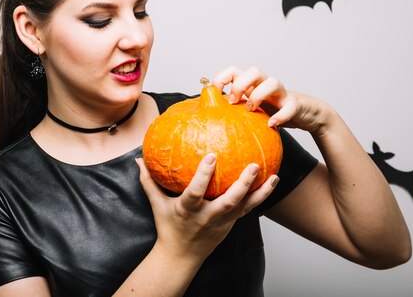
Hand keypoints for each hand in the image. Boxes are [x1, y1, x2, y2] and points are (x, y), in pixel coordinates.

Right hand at [136, 154, 278, 262]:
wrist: (181, 256)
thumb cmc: (168, 227)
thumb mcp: (156, 204)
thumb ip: (148, 181)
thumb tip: (138, 159)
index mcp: (188, 209)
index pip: (196, 192)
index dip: (204, 175)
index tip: (211, 156)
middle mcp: (208, 216)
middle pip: (229, 201)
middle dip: (242, 184)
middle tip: (254, 165)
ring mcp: (222, 222)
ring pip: (244, 207)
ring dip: (260, 192)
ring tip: (273, 175)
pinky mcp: (231, 224)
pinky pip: (249, 209)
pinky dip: (261, 196)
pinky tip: (272, 182)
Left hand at [213, 66, 332, 134]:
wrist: (304, 114)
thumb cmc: (271, 112)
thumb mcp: (249, 111)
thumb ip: (233, 111)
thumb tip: (208, 119)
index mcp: (251, 85)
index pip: (234, 71)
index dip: (222, 78)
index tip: (215, 94)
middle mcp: (265, 85)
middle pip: (253, 70)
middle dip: (240, 84)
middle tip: (233, 102)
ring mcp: (281, 94)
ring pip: (273, 82)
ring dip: (259, 94)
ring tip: (250, 110)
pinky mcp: (294, 105)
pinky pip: (290, 106)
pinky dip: (281, 115)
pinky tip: (271, 124)